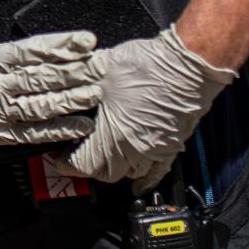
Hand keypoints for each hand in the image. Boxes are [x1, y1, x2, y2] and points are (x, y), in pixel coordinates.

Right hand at [0, 31, 103, 146]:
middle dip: (76, 71)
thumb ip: (9, 53)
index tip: (87, 41)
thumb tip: (49, 49)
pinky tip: (81, 124)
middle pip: (41, 78)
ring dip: (72, 100)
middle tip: (102, 66)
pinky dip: (59, 129)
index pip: (32, 51)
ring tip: (96, 92)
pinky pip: (34, 132)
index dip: (62, 45)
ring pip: (41, 105)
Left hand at [54, 24, 236, 191]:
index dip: (66, 161)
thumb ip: (80, 79)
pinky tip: (138, 185)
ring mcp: (155, 149)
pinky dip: (145, 181)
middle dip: (87, 166)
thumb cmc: (150, 65)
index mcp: (114, 134)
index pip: (82, 164)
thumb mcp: (102, 68)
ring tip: (102, 154)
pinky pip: (157, 173)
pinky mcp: (172, 145)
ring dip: (113, 168)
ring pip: (129, 174)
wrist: (189, 63)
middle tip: (77, 152)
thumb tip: (64, 80)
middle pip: (104, 174)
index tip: (60, 154)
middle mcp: (135, 149)